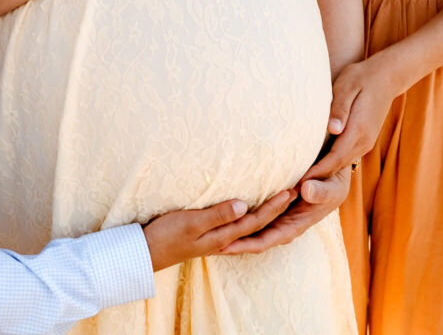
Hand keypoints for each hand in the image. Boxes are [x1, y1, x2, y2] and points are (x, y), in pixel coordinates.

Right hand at [142, 190, 296, 270]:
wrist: (147, 252)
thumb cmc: (167, 235)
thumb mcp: (191, 223)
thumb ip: (218, 215)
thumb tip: (245, 205)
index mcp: (224, 236)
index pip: (256, 220)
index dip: (275, 206)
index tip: (290, 191)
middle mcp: (226, 240)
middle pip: (259, 225)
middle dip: (278, 211)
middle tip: (295, 193)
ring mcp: (219, 240)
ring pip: (251, 228)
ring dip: (268, 216)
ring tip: (281, 202)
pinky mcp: (211, 237)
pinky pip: (239, 228)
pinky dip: (252, 219)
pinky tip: (251, 213)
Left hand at [219, 168, 351, 253]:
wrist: (336, 173)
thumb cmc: (334, 180)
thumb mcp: (332, 186)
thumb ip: (320, 190)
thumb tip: (305, 190)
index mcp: (296, 225)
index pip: (267, 240)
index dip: (246, 244)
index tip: (225, 245)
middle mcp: (284, 224)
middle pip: (254, 238)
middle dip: (232, 242)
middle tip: (206, 242)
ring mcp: (278, 216)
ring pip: (252, 228)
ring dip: (233, 231)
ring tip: (208, 232)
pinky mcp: (274, 206)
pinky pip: (254, 214)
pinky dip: (239, 216)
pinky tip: (223, 213)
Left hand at [304, 57, 398, 179]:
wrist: (386, 76)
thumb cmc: (361, 77)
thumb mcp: (347, 87)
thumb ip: (339, 109)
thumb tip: (332, 129)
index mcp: (359, 130)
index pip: (335, 158)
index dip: (317, 172)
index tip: (299, 182)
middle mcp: (363, 141)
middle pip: (337, 166)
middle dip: (316, 179)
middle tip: (293, 189)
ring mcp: (365, 142)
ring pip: (341, 164)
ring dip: (322, 175)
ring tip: (299, 182)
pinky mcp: (363, 140)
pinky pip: (344, 157)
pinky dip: (329, 165)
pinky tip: (314, 167)